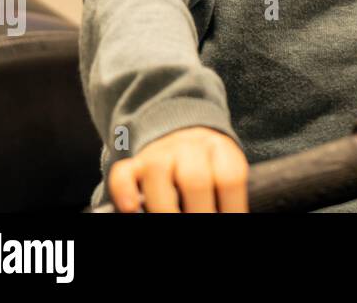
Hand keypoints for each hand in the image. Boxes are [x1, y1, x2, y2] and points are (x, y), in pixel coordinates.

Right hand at [108, 126, 247, 212]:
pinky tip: (132, 209)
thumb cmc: (207, 164)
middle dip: (200, 212)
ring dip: (164, 208)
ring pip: (157, 173)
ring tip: (172, 221)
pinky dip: (125, 192)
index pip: (230, 177)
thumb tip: (231, 213)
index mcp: (220, 149)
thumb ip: (225, 191)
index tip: (230, 220)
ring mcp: (159, 153)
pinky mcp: (134, 164)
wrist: (182, 134)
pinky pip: (123, 173)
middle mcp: (190, 147)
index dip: (233, 207)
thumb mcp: (224, 169)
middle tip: (202, 223)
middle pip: (195, 178)